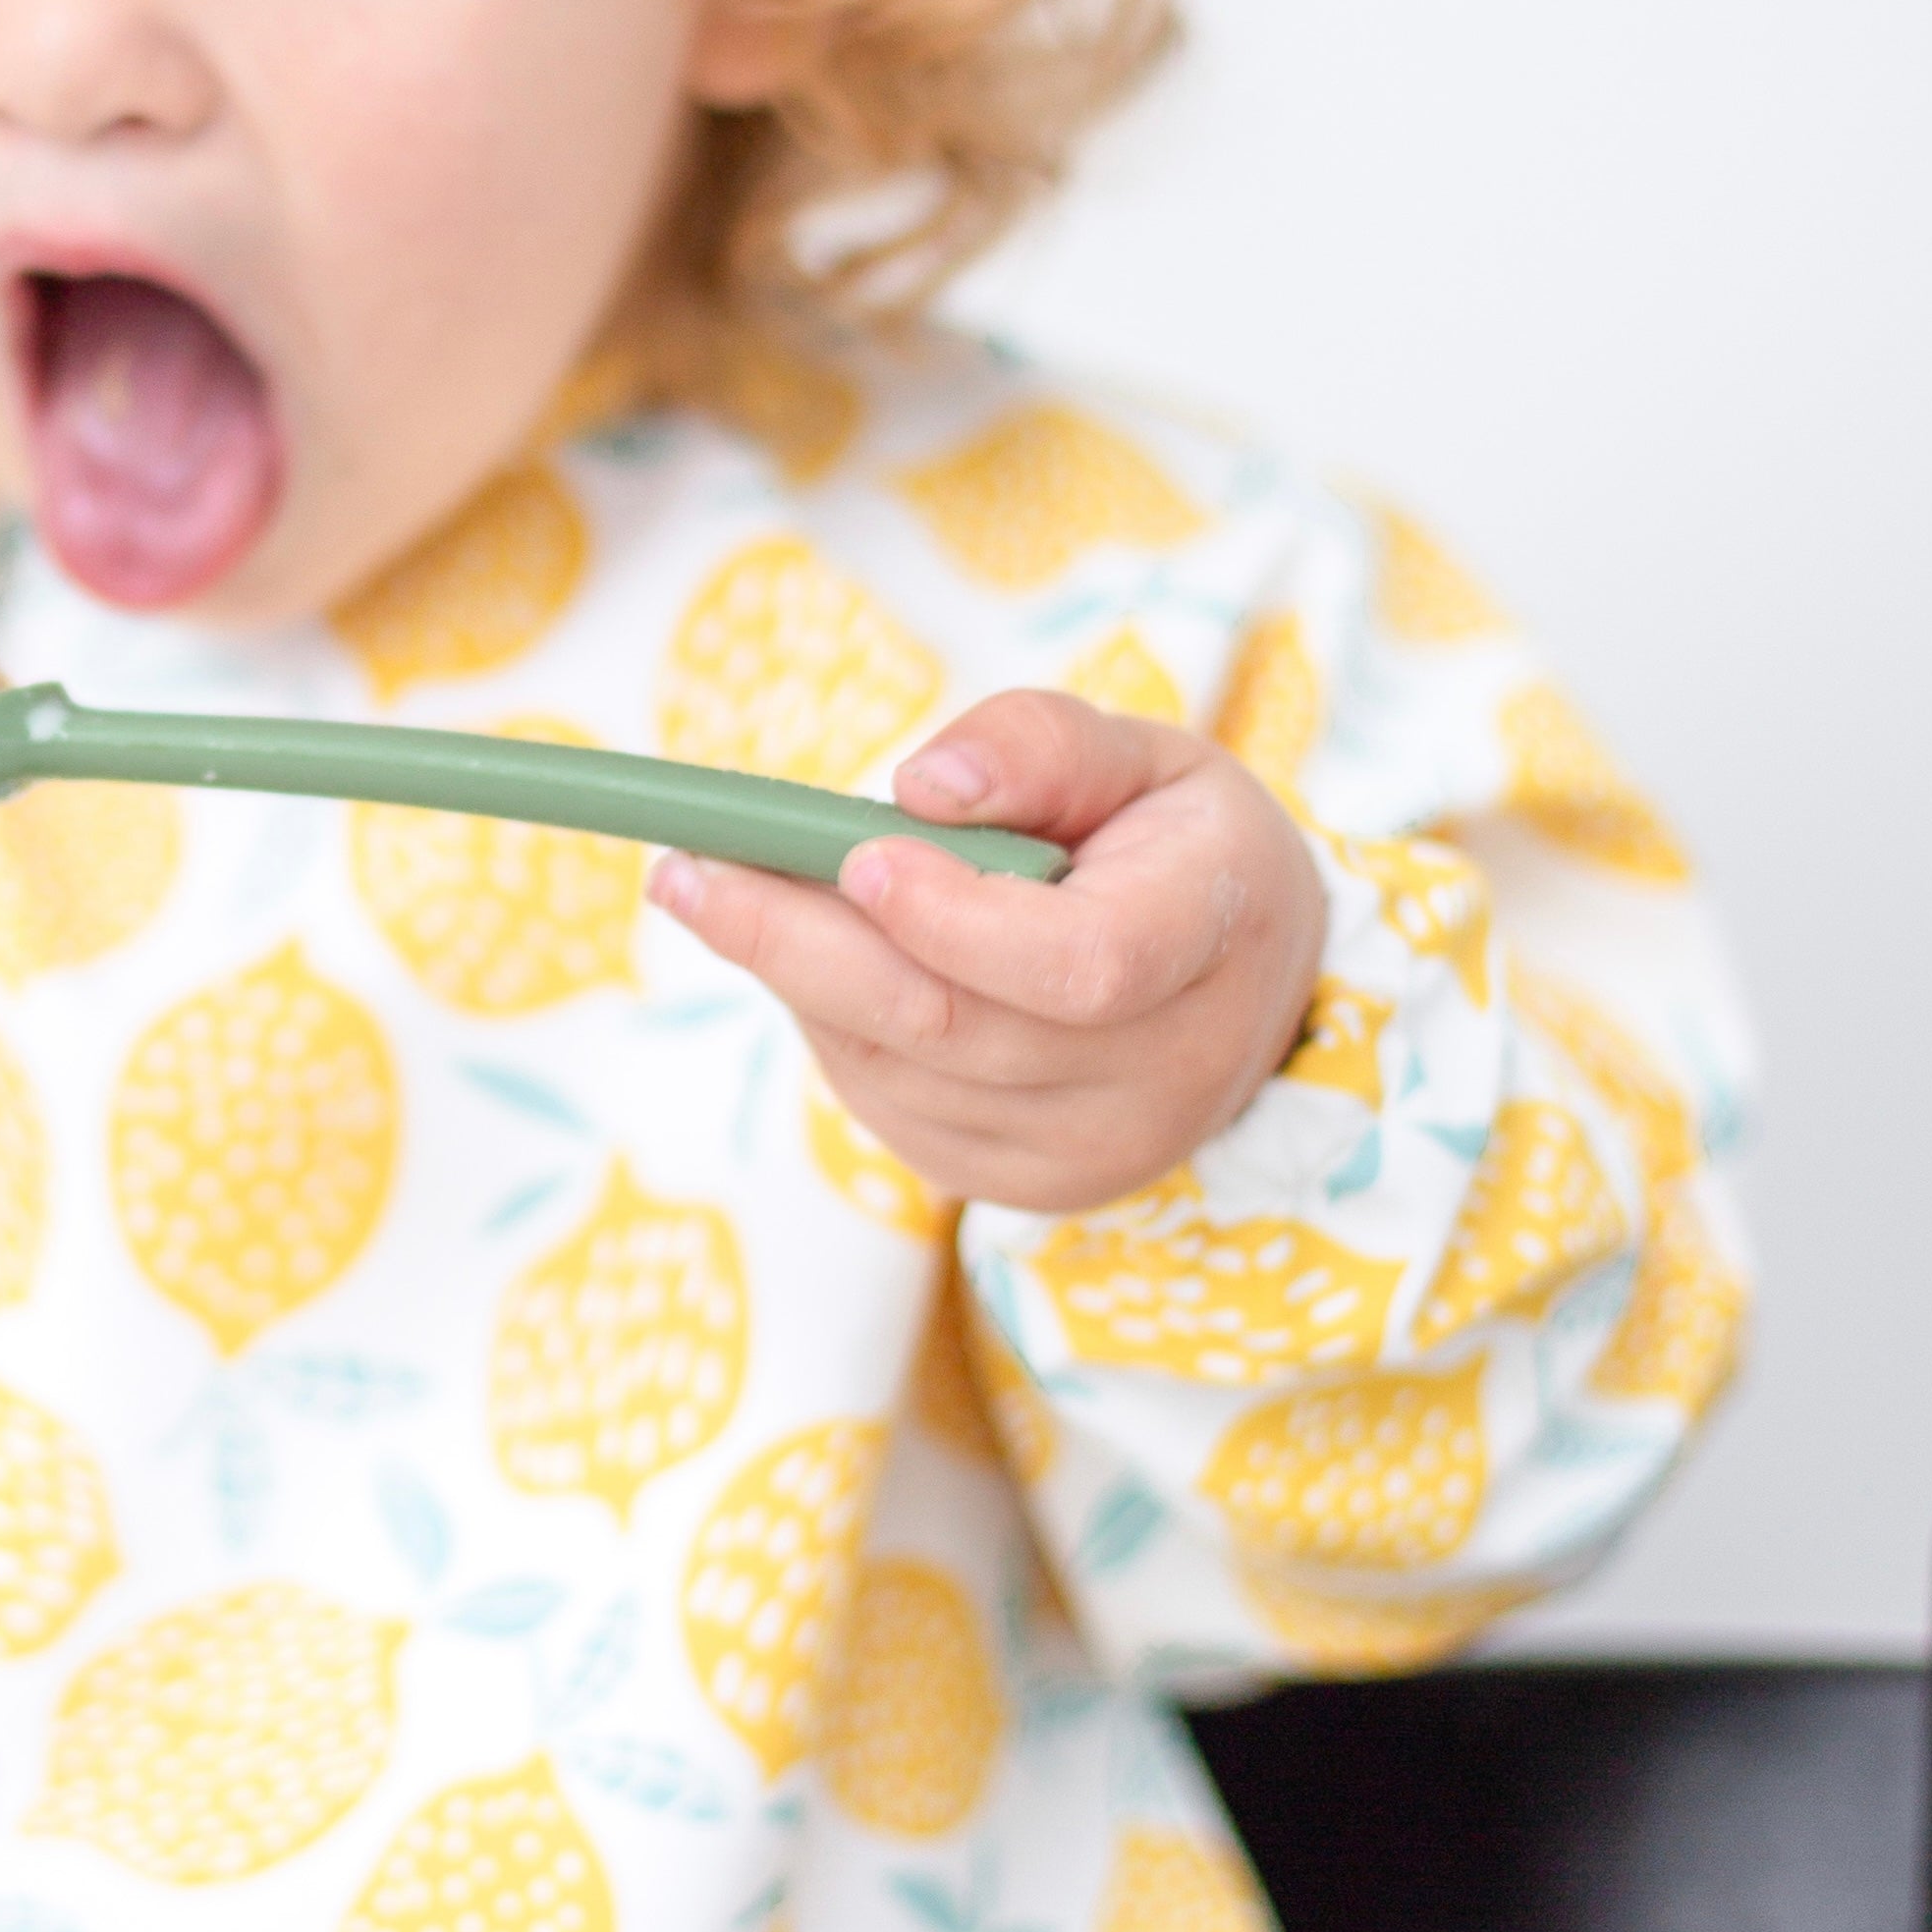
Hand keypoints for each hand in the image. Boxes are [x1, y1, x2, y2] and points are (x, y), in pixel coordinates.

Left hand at [649, 689, 1323, 1214]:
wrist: (1247, 991)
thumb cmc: (1171, 846)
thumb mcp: (1142, 755)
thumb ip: (1038, 747)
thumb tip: (919, 787)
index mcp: (1211, 936)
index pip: (1083, 963)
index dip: (957, 918)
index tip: (857, 855)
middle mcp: (1165, 1071)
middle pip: (951, 1027)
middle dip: (797, 942)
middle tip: (683, 871)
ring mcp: (1093, 1148)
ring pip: (900, 1069)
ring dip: (795, 977)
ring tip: (727, 888)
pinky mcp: (1026, 1184)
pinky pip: (890, 1107)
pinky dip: (829, 1027)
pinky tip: (809, 959)